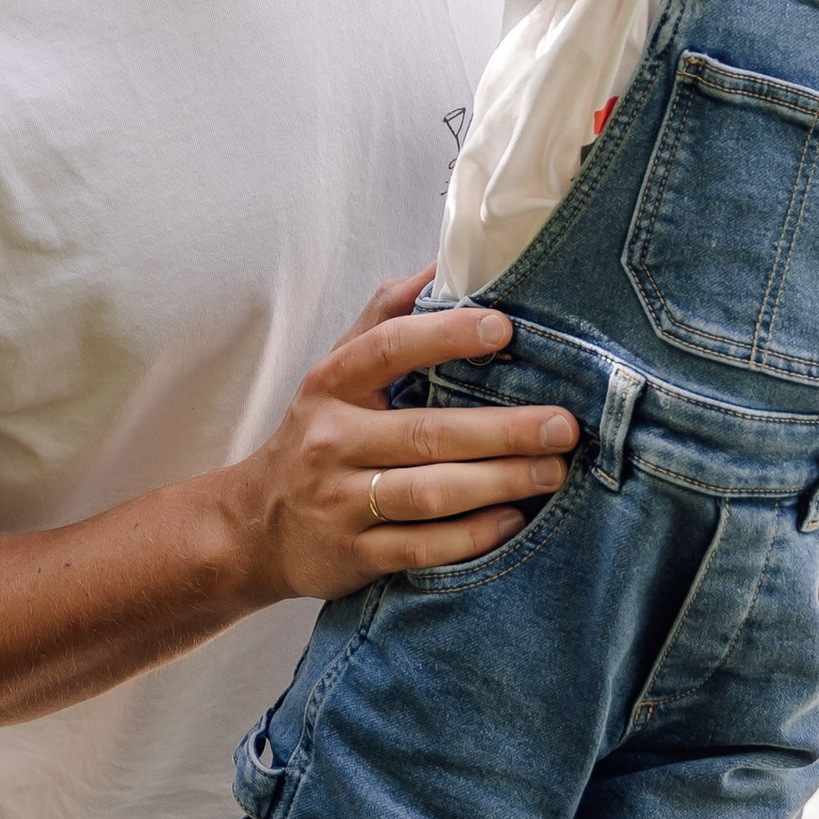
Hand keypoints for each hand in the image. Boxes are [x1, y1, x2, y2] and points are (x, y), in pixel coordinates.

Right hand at [224, 271, 580, 601]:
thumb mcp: (336, 371)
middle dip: (502, 429)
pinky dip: (472, 536)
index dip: (446, 335)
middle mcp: (331, 440)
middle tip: (562, 425)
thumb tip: (442, 262)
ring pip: (429, 493)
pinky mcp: (354, 555)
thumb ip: (386, 316)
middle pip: (425, 432)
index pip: (388, 348)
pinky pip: (423, 548)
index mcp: (331, 384)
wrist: (256, 526)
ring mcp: (340, 501)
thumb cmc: (318, 435)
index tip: (505, 328)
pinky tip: (513, 520)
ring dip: (498, 482)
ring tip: (552, 471)